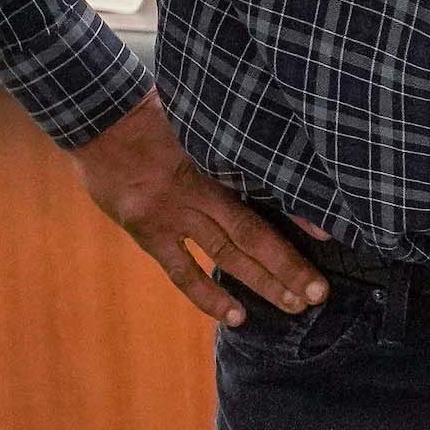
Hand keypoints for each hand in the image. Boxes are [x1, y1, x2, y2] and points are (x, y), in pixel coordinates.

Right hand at [72, 96, 323, 327]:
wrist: (99, 116)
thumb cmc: (154, 113)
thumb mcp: (199, 116)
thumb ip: (232, 139)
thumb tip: (274, 153)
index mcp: (216, 157)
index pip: (266, 189)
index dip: (298, 213)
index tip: (330, 236)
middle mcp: (197, 189)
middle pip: (252, 233)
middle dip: (288, 265)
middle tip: (319, 293)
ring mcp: (171, 213)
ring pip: (225, 254)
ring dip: (262, 282)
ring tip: (294, 305)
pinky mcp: (147, 230)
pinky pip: (182, 270)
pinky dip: (209, 295)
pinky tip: (236, 316)